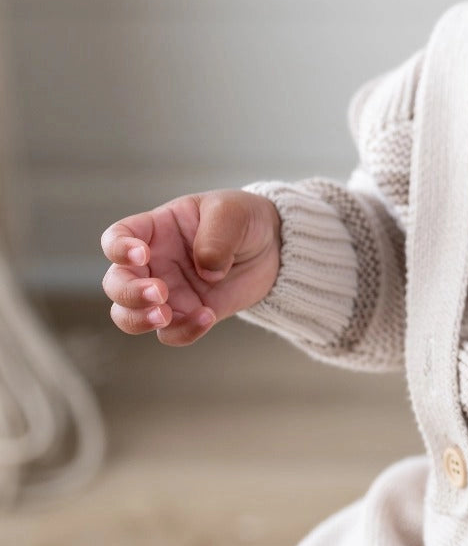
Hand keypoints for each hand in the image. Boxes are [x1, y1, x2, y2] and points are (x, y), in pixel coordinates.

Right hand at [100, 189, 280, 345]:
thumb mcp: (233, 213)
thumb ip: (216, 237)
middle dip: (129, 292)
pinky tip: (207, 317)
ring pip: (130, 315)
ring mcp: (168, 292)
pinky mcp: (188, 314)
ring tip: (165, 315)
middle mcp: (153, 263)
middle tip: (159, 292)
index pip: (117, 237)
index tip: (141, 253)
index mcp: (156, 229)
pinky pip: (172, 333)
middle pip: (116, 283)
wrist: (272, 245)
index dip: (119, 248)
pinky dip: (183, 331)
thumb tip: (207, 273)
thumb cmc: (243, 219)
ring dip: (139, 319)